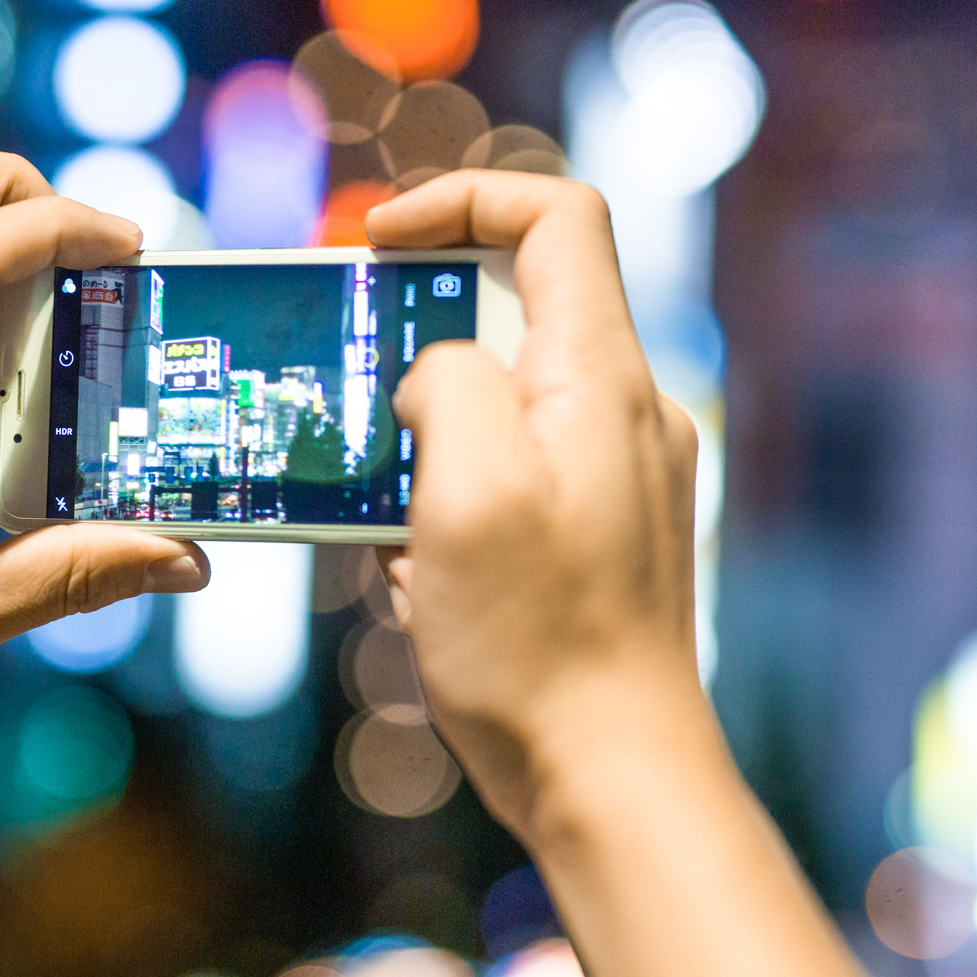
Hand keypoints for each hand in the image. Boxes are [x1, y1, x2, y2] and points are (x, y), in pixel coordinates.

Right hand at [366, 169, 707, 844]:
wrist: (609, 777)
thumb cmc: (541, 642)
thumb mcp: (470, 488)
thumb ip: (449, 382)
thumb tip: (432, 375)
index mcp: (602, 378)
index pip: (555, 216)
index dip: (462, 198)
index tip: (376, 241)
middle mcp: (621, 414)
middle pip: (512, 318)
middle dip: (413, 359)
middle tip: (355, 419)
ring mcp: (612, 480)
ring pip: (492, 415)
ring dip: (420, 460)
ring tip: (394, 539)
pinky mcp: (592, 538)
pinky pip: (500, 487)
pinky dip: (444, 516)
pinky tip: (424, 587)